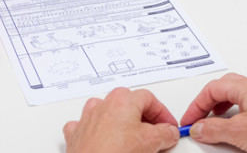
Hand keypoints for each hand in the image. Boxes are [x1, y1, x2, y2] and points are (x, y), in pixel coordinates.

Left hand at [63, 87, 179, 152]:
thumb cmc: (114, 152)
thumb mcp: (152, 141)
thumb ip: (166, 133)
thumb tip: (169, 132)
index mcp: (123, 99)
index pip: (150, 99)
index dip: (162, 113)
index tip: (168, 126)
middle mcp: (103, 104)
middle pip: (129, 104)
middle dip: (144, 118)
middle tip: (154, 133)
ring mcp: (88, 118)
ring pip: (107, 112)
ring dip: (120, 122)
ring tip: (130, 138)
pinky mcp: (77, 134)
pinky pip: (88, 126)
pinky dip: (97, 132)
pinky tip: (105, 141)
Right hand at [180, 73, 246, 152]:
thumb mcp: (239, 133)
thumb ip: (214, 129)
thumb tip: (199, 127)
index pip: (212, 88)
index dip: (196, 105)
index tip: (189, 121)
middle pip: (225, 89)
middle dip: (208, 105)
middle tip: (199, 122)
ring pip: (240, 97)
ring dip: (225, 110)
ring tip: (217, 126)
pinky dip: (241, 115)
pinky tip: (242, 129)